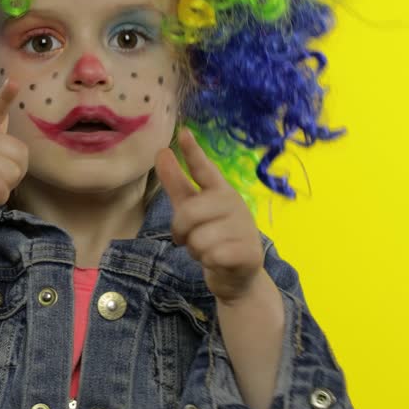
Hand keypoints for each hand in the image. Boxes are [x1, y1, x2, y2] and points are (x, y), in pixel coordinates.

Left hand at [154, 127, 265, 304]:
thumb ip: (176, 183)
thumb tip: (161, 152)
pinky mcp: (248, 252)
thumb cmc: (212, 236)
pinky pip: (211, 256)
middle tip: (190, 238)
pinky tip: (218, 261)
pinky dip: (208, 262)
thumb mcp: (191, 209)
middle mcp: (234, 204)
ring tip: (208, 250)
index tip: (183, 133)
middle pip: (189, 213)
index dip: (193, 152)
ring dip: (196, 250)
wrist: (238, 274)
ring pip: (198, 239)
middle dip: (181, 231)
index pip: (204, 169)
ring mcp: (244, 227)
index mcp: (219, 190)